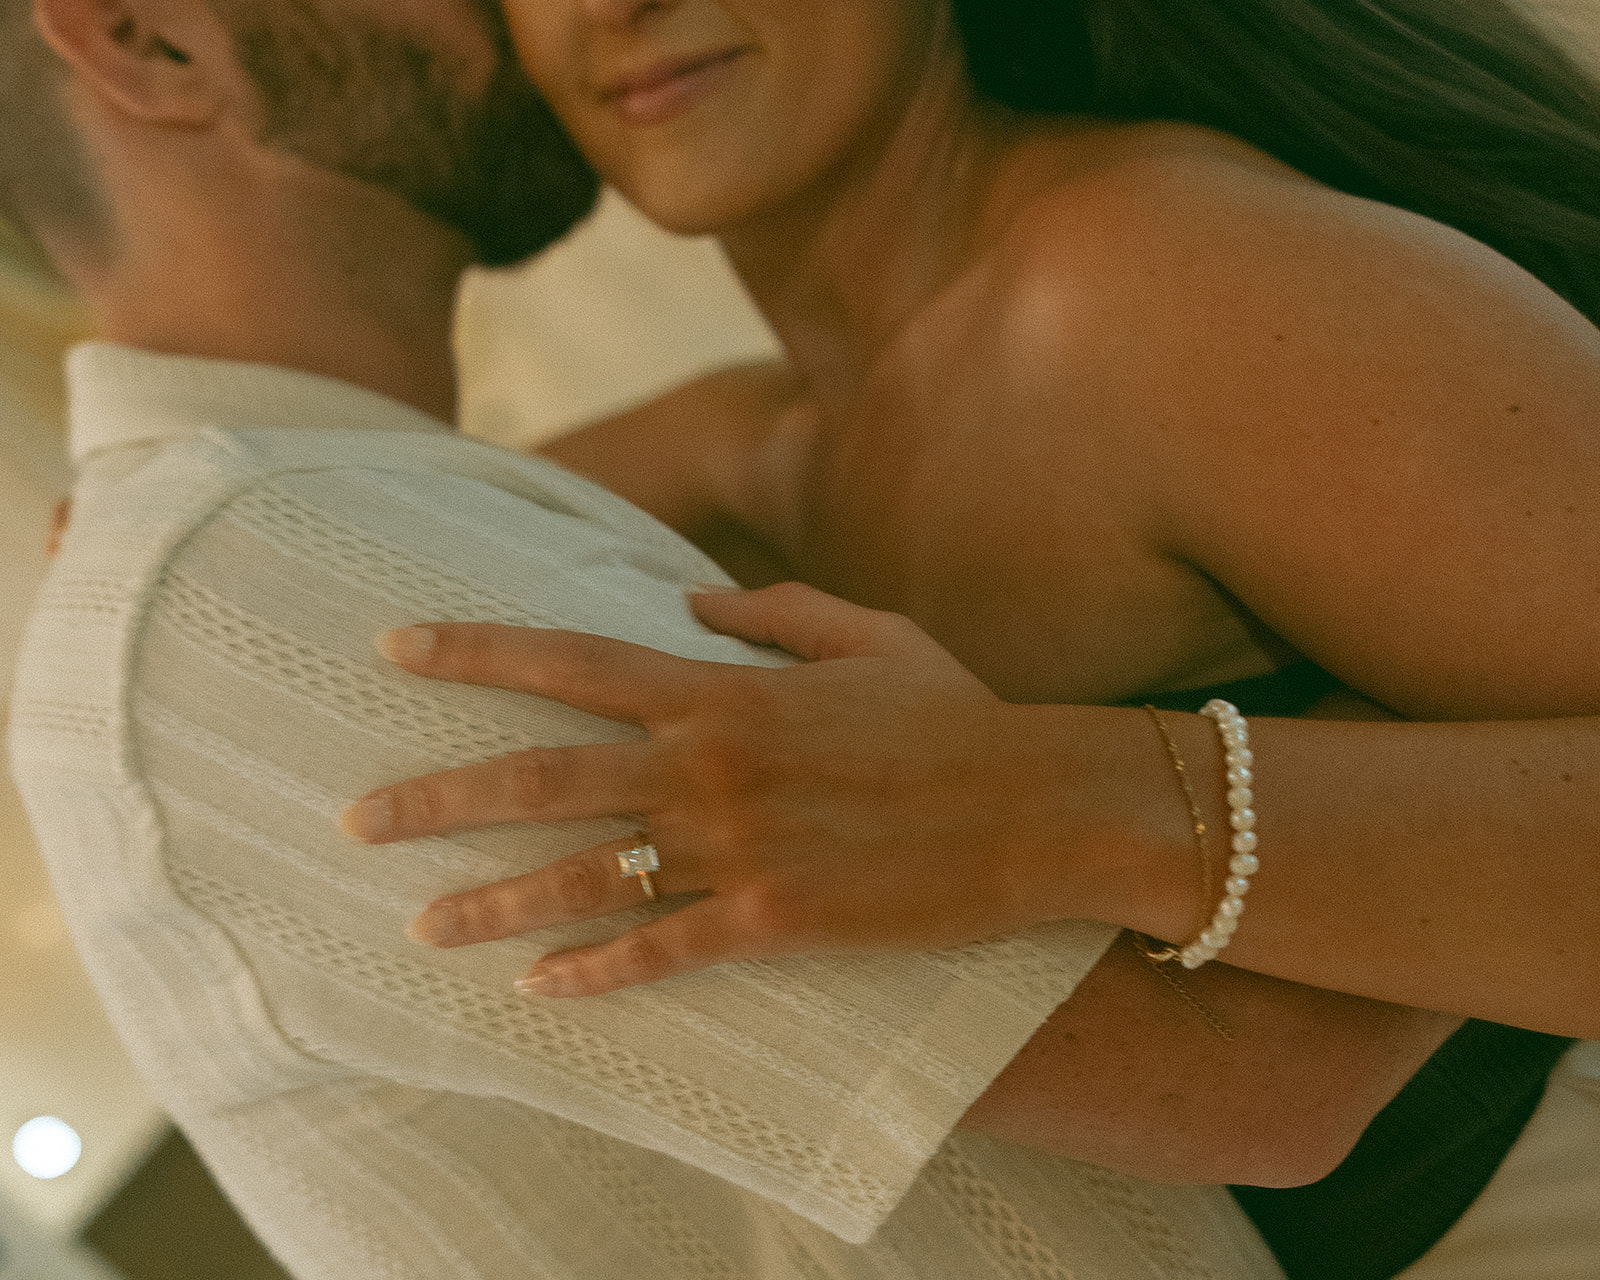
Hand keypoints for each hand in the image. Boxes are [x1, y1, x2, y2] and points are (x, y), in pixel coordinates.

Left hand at [343, 584, 1151, 996]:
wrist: (1041, 804)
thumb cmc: (959, 714)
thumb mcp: (870, 634)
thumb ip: (772, 609)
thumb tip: (691, 600)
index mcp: (725, 689)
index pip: (570, 660)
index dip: (473, 649)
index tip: (392, 647)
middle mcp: (711, 764)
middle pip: (543, 774)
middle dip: (438, 796)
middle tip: (354, 819)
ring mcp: (739, 845)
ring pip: (584, 875)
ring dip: (492, 901)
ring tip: (419, 922)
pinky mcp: (776, 919)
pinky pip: (664, 950)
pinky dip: (596, 972)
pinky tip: (539, 989)